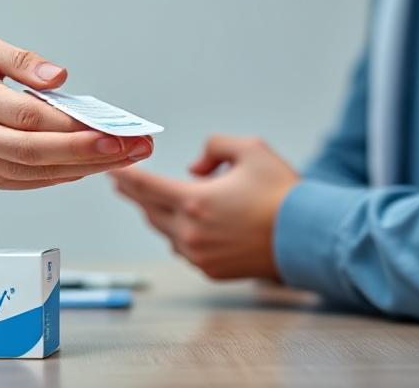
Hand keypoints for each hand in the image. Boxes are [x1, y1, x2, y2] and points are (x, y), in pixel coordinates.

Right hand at [0, 33, 153, 188]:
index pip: (27, 117)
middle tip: (132, 148)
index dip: (71, 126)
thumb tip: (58, 77)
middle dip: (89, 152)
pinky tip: (94, 164)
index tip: (111, 126)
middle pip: (35, 152)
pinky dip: (64, 174)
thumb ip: (18, 57)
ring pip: (36, 172)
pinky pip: (29, 180)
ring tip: (126, 156)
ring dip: (85, 167)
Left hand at [109, 136, 298, 279]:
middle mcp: (191, 232)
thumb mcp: (250, 150)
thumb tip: (194, 167)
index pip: (146, 187)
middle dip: (136, 195)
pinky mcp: (211, 271)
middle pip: (150, 211)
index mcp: (195, 201)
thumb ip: (214, 147)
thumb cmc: (281, 193)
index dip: (126, 177)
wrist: (307, 237)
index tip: (112, 171)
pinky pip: (183, 250)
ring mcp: (199, 255)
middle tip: (123, 184)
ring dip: (158, 215)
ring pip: (165, 232)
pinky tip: (183, 226)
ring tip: (152, 202)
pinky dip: (179, 235)